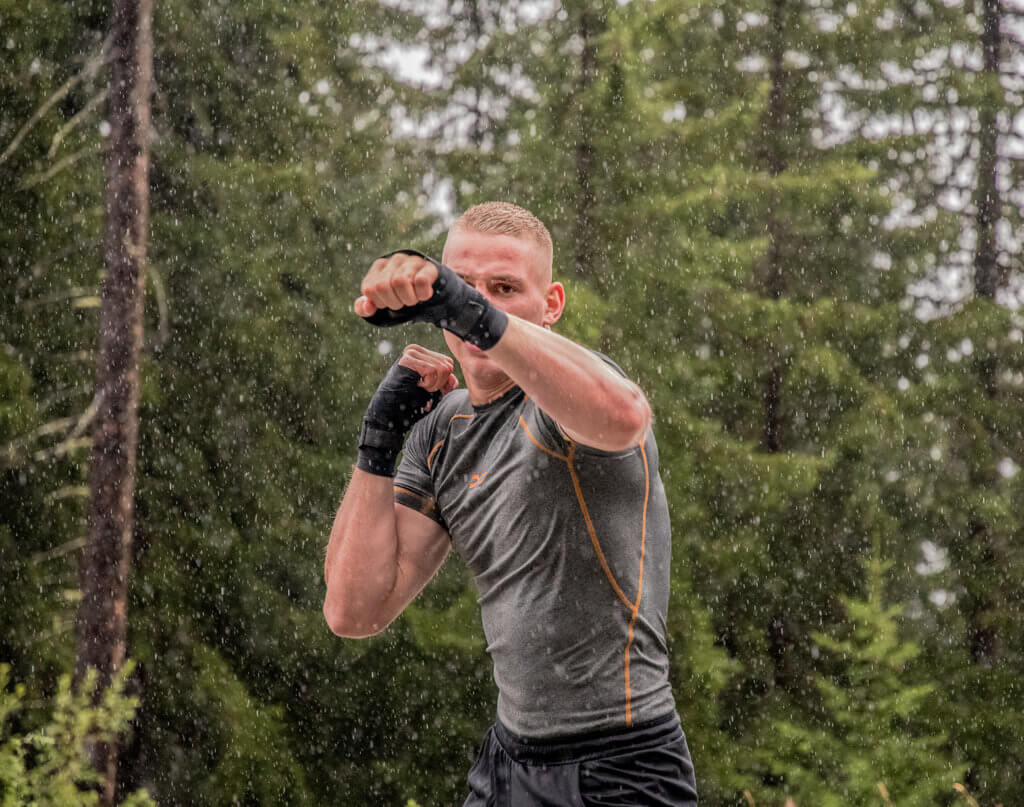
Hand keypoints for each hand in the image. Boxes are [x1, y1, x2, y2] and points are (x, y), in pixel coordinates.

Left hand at [355, 249, 507, 349]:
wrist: (432, 292)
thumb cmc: (401, 298)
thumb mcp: (380, 304)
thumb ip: (365, 307)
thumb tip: (366, 306)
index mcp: (379, 267)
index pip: (370, 288)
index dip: (379, 302)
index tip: (389, 303)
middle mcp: (394, 260)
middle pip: (385, 286)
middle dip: (394, 302)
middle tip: (403, 303)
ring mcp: (412, 261)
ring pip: (401, 282)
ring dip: (408, 299)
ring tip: (413, 299)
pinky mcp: (429, 267)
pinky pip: (421, 281)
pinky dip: (422, 294)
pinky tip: (424, 295)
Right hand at [356, 346, 457, 476]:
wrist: (390, 413)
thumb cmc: (410, 402)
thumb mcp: (433, 390)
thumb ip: (445, 382)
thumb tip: (453, 378)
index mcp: (421, 354)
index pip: (447, 362)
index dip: (443, 381)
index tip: (429, 389)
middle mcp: (415, 350)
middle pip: (447, 365)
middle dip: (439, 383)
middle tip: (423, 389)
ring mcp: (410, 353)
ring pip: (442, 368)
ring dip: (433, 385)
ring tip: (419, 388)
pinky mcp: (408, 360)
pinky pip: (433, 370)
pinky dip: (428, 384)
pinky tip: (417, 386)